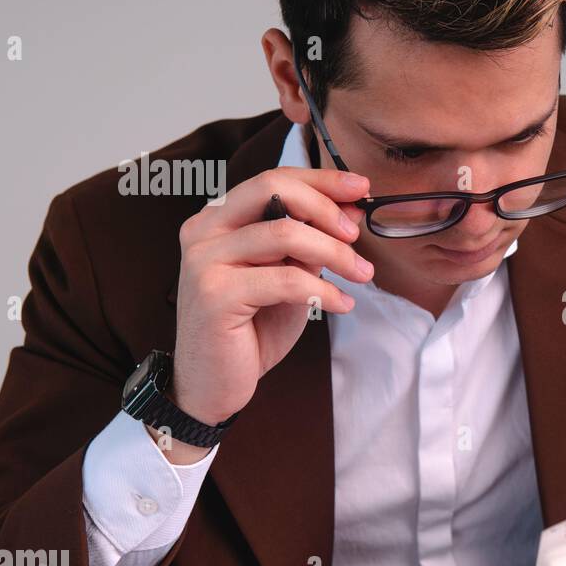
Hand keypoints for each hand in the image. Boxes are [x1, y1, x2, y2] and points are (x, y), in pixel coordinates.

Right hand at [171, 167, 373, 426]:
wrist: (213, 385)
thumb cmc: (251, 329)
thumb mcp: (288, 275)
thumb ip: (309, 242)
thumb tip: (349, 210)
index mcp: (218, 218)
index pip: (272, 179)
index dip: (320, 180)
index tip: (360, 187)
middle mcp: (203, 231)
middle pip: (272, 189)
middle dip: (325, 206)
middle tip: (357, 235)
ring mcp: (203, 260)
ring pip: (285, 233)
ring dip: (335, 253)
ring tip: (362, 275)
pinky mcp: (214, 295)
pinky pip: (285, 280)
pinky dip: (323, 290)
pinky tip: (342, 303)